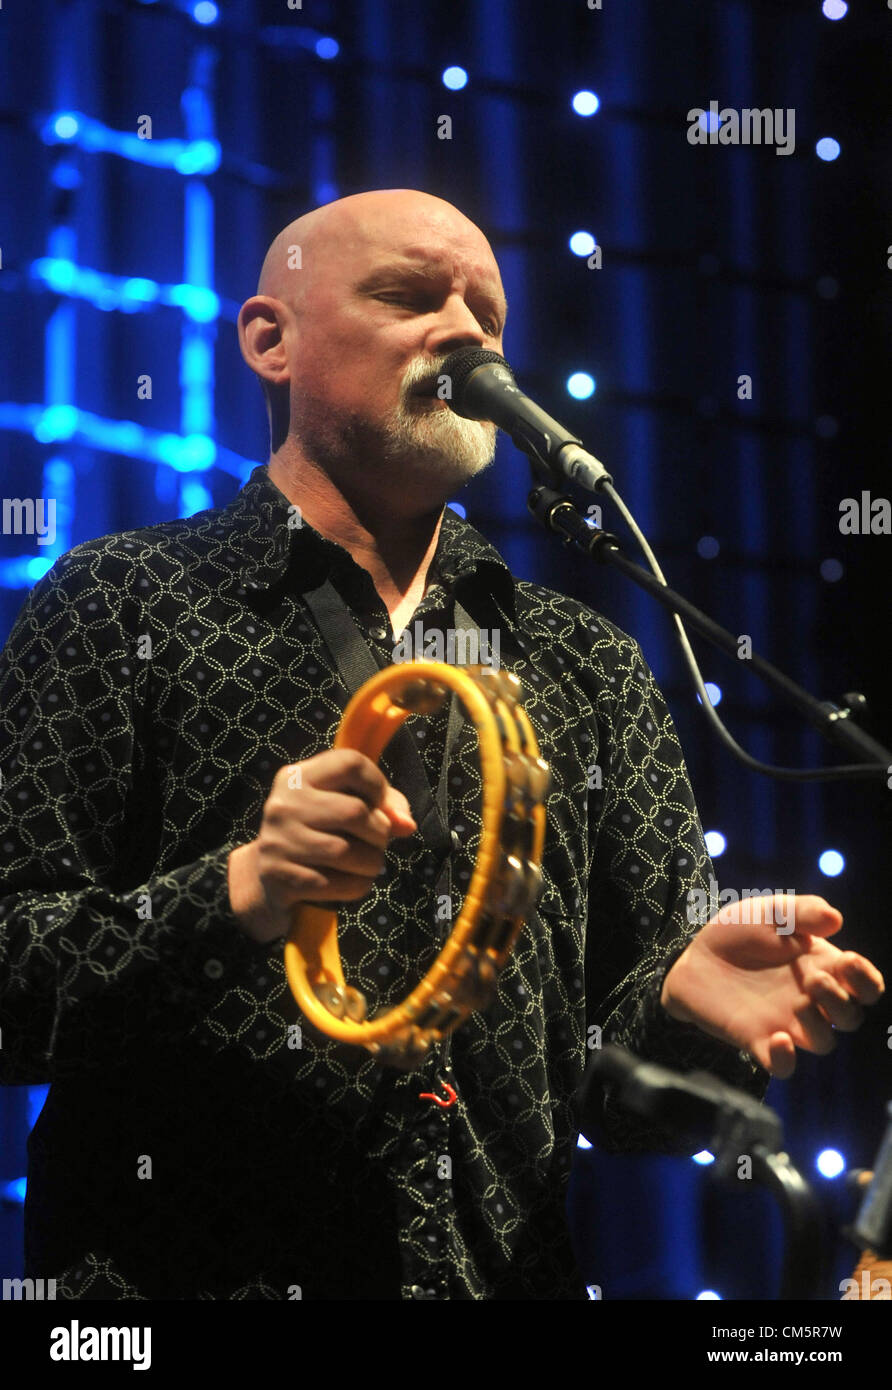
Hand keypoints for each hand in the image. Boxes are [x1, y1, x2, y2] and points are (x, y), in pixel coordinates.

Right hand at [228, 749, 416, 943]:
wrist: (266, 879)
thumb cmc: (318, 835)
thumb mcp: (342, 809)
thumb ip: (384, 807)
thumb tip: (406, 825)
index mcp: (298, 776)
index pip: (350, 763)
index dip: (378, 784)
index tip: (381, 805)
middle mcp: (283, 803)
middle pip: (354, 811)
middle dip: (380, 832)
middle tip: (379, 842)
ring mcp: (278, 840)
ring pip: (347, 852)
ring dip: (372, 863)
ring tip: (369, 864)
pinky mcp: (279, 875)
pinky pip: (336, 884)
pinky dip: (357, 886)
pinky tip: (353, 882)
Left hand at [660, 894, 884, 1078]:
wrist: (693, 954)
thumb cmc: (738, 931)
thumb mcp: (770, 911)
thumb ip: (802, 911)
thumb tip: (835, 920)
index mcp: (821, 967)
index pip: (864, 986)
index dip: (867, 980)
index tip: (849, 962)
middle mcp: (810, 999)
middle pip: (850, 1017)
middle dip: (842, 1001)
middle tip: (814, 979)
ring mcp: (785, 1022)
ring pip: (824, 1042)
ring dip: (820, 1026)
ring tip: (799, 1002)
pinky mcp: (756, 1040)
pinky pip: (782, 1066)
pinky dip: (786, 1060)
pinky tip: (778, 1039)